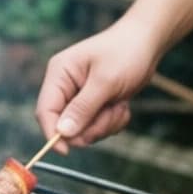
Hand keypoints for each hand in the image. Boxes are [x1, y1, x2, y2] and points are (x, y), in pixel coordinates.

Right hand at [35, 18, 158, 152]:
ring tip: (119, 104)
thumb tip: (63, 133)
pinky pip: (97, 127)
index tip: (66, 151)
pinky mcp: (93, 105)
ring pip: (83, 130)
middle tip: (110, 114)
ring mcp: (78, 98)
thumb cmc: (126, 52)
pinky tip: (121, 104)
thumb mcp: (105, 81)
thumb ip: (83, 108)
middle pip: (64, 126)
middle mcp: (65, 87)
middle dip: (90, 126)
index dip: (52, 134)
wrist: (147, 42)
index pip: (45, 111)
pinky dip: (112, 122)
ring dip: (104, 124)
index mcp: (59, 75)